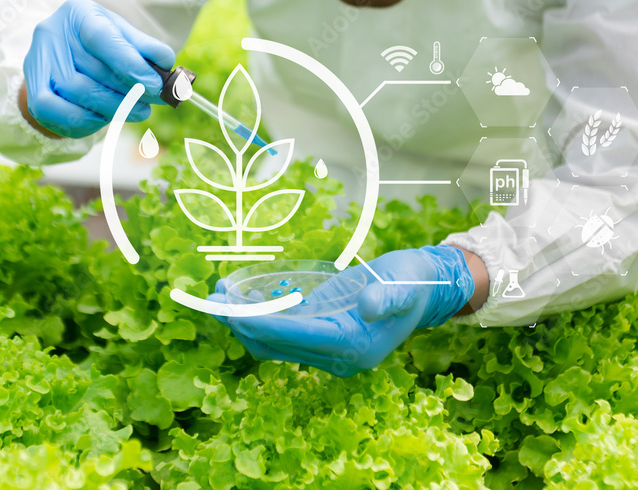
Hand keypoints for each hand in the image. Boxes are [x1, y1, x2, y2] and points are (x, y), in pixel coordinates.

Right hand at [22, 0, 174, 137]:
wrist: (64, 57)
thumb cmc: (101, 45)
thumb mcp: (124, 36)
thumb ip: (146, 49)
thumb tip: (167, 65)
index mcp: (78, 14)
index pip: (102, 38)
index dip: (130, 64)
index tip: (155, 85)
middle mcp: (51, 34)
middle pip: (93, 71)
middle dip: (129, 91)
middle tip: (153, 101)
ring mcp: (38, 63)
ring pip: (79, 94)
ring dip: (115, 107)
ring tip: (138, 110)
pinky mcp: (34, 92)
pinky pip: (62, 114)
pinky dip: (91, 120)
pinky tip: (108, 117)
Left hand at [206, 245, 473, 376]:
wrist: (425, 286)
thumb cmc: (413, 282)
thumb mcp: (403, 285)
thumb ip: (385, 298)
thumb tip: (366, 307)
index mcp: (353, 347)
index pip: (296, 337)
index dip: (262, 323)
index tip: (232, 310)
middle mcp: (335, 354)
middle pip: (275, 344)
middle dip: (242, 322)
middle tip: (211, 299)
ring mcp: (326, 345)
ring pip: (273, 340)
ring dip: (244, 320)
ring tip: (217, 294)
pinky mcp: (321, 330)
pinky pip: (281, 329)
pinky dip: (259, 314)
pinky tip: (241, 293)